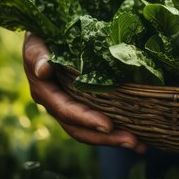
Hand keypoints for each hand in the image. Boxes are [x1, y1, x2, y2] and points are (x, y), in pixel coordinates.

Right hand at [23, 33, 146, 152]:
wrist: (46, 33)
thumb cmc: (42, 34)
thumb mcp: (37, 41)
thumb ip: (37, 54)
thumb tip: (43, 71)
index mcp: (45, 91)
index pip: (66, 110)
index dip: (86, 119)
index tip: (107, 125)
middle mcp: (57, 104)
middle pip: (80, 128)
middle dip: (106, 138)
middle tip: (133, 141)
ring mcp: (72, 106)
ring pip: (92, 130)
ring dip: (116, 139)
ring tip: (141, 145)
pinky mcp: (86, 103)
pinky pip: (101, 120)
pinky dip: (120, 129)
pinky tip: (142, 137)